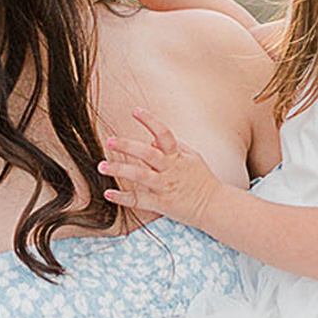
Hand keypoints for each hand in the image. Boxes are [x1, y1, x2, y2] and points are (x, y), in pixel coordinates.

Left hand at [101, 108, 223, 227]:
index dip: (150, 121)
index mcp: (178, 156)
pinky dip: (123, 198)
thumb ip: (174, 147)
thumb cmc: (204, 181)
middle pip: (147, 154)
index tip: (135, 111)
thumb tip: (151, 141)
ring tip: (102, 166)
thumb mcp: (193, 159)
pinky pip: (139, 200)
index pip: (163, 133)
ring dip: (120, 170)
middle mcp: (170, 170)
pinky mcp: (161, 204)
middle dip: (127, 146)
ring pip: (140, 176)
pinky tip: (108, 194)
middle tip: (110, 141)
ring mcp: (165, 187)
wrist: (215, 207)